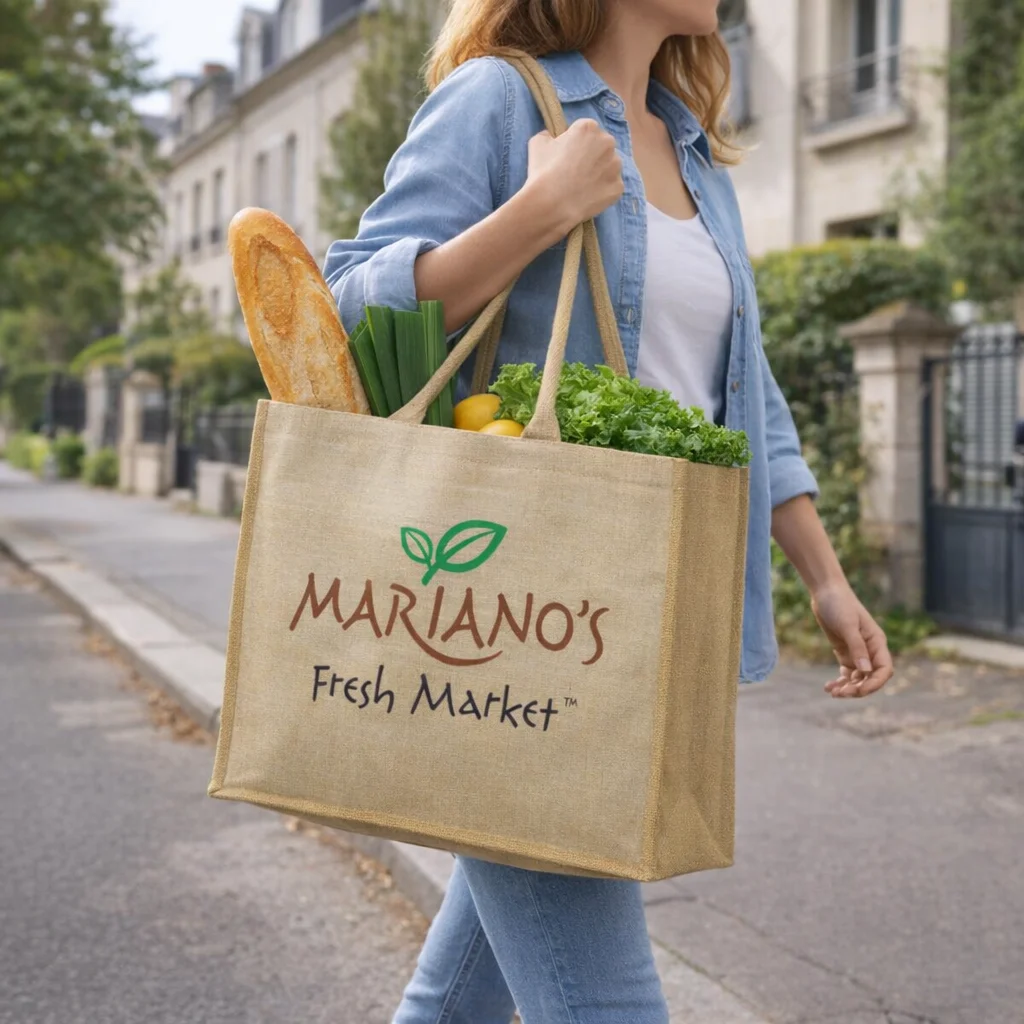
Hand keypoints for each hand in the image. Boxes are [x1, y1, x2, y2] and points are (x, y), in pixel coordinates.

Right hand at [526, 119, 623, 231]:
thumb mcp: (537, 143)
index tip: (567, 155)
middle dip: (592, 155)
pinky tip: (589, 196)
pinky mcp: (618, 187)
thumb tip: (551, 138)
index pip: (585, 131)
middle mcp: (607, 143)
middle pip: (601, 146)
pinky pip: (612, 186)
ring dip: (600, 172)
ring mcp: (616, 166)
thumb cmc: (543, 171)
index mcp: (589, 128)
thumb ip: (548, 136)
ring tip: (583, 185)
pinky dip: (603, 190)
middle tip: (576, 171)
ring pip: (609, 166)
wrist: (551, 205)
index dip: (575, 143)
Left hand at [811, 583, 893, 697]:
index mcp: (877, 642)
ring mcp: (857, 652)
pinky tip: (828, 686)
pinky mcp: (844, 652)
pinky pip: (846, 673)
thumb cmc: (839, 604)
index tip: (859, 690)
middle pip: (870, 678)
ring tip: (832, 692)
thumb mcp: (848, 625)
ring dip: (848, 688)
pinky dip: (840, 681)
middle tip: (839, 693)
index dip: (875, 683)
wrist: (825, 592)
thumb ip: (857, 647)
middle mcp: (870, 650)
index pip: (884, 670)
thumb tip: (866, 671)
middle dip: (858, 689)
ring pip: (858, 678)